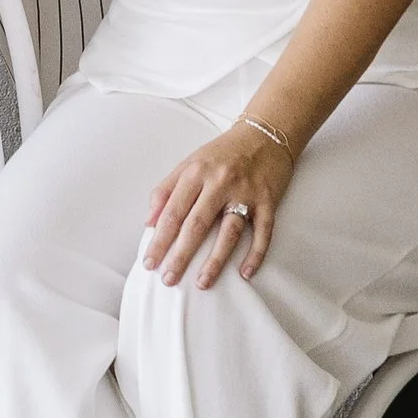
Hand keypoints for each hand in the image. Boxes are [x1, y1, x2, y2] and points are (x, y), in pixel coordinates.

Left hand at [139, 122, 296, 287]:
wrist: (264, 134)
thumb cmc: (222, 153)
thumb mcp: (189, 163)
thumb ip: (165, 190)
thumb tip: (148, 222)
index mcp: (195, 173)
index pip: (173, 212)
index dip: (159, 239)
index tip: (149, 262)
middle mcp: (220, 182)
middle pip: (197, 224)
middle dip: (181, 254)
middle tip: (168, 280)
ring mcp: (246, 191)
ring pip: (229, 231)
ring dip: (215, 260)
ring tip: (202, 283)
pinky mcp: (268, 200)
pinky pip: (263, 231)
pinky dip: (255, 253)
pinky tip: (245, 273)